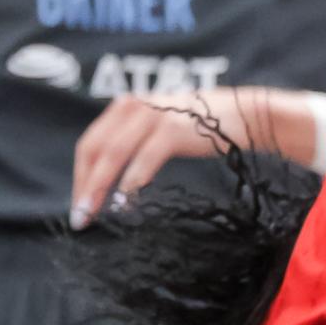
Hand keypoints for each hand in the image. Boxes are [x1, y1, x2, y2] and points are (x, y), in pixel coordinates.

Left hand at [69, 87, 325, 226]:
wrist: (245, 117)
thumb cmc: (204, 129)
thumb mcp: (160, 128)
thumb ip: (136, 141)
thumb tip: (115, 176)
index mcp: (125, 107)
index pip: (90, 143)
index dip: (80, 175)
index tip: (80, 204)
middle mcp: (132, 108)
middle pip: (94, 149)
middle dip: (84, 185)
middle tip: (80, 217)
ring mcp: (151, 117)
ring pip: (112, 155)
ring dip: (100, 188)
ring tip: (95, 214)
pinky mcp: (171, 130)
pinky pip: (143, 159)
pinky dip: (131, 182)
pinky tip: (126, 203)